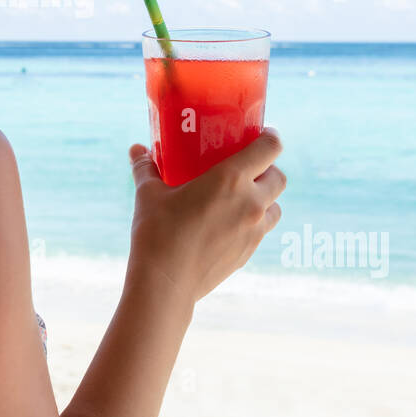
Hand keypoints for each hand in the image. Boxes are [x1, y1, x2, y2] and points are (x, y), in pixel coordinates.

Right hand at [125, 130, 285, 306]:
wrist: (165, 283)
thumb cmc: (157, 232)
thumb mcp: (149, 194)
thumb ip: (146, 167)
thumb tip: (136, 149)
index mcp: (230, 179)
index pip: (270, 148)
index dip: (271, 137)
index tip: (263, 133)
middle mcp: (251, 202)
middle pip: (279, 178)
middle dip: (269, 169)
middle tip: (248, 168)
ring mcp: (254, 230)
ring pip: (276, 206)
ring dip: (266, 198)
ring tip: (243, 197)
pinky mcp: (249, 252)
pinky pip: (262, 230)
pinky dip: (254, 222)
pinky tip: (229, 224)